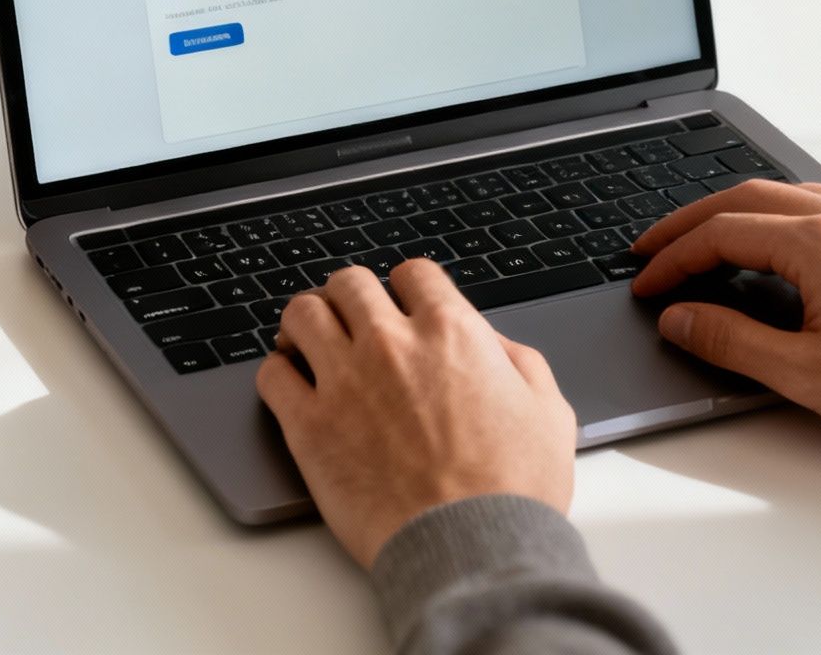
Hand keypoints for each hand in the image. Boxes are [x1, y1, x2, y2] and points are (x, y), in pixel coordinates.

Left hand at [255, 261, 575, 568]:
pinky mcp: (309, 425)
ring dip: (306, 324)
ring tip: (309, 344)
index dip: (407, 288)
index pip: (413, 274)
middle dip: (350, 298)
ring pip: (301, 315)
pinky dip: (278, 373)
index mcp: (451, 333)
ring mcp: (344, 381)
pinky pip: (272, 374)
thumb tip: (491, 343)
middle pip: (348, 283)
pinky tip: (291, 386)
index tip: (402, 305)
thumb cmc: (513, 491)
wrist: (471, 547)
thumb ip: (519, 362)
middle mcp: (391, 344)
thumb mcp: (548, 412)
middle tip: (351, 321)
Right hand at [630, 181, 820, 454]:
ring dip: (739, 213)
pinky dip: (785, 218)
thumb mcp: (805, 374)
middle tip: (656, 248)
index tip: (648, 284)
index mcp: (820, 244)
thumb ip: (730, 341)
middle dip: (692, 222)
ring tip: (708, 242)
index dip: (673, 259)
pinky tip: (783, 247)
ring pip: (791, 195)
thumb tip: (680, 319)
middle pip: (747, 198)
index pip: (721, 234)